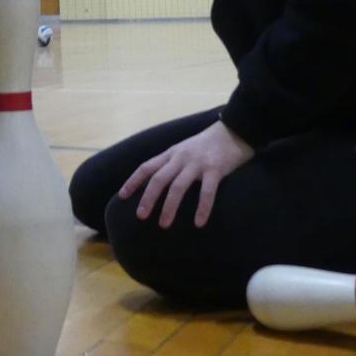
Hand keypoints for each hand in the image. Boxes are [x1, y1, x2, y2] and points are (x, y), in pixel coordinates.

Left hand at [117, 120, 252, 228]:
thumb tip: (156, 182)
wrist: (234, 131)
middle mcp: (180, 158)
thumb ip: (171, 163)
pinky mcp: (215, 170)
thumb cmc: (206, 144)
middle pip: (158, 179)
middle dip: (148, 198)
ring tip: (163, 225)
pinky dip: (202, 208)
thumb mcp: (183, 149)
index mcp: (171, 154)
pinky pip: (207, 192)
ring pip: (178, 187)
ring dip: (169, 207)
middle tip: (141, 216)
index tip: (122, 196)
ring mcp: (197, 164)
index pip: (146, 167)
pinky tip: (198, 223)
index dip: (133, 181)